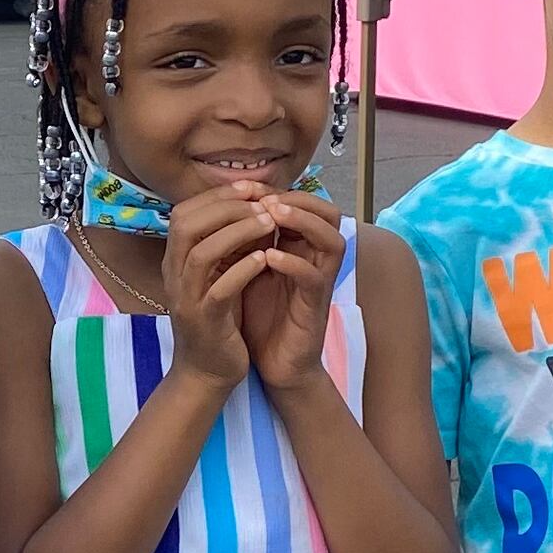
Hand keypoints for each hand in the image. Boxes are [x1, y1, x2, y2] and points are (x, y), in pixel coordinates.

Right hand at [155, 191, 278, 389]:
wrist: (207, 373)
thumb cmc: (218, 320)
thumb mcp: (219, 276)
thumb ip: (229, 245)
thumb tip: (254, 207)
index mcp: (175, 261)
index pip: (184, 212)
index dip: (217, 195)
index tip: (251, 188)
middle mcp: (173, 276)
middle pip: (187, 224)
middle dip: (226, 207)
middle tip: (262, 202)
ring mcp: (186, 299)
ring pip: (202, 253)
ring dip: (237, 232)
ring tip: (268, 223)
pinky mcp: (204, 322)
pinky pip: (219, 290)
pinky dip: (242, 269)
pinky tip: (265, 259)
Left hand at [239, 190, 345, 393]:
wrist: (274, 364)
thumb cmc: (261, 315)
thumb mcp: (250, 269)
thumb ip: (247, 240)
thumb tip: (221, 207)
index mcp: (301, 249)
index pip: (304, 206)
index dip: (278, 191)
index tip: (247, 188)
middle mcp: (316, 261)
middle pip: (328, 214)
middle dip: (297, 199)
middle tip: (265, 197)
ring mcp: (320, 283)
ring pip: (331, 240)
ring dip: (303, 223)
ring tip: (273, 215)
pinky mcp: (315, 308)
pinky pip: (315, 278)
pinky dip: (294, 264)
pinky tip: (270, 257)